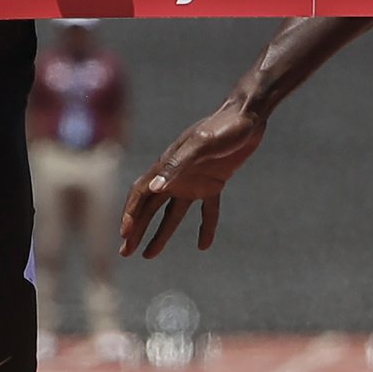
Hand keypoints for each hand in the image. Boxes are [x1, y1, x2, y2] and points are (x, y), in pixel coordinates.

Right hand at [118, 99, 265, 256]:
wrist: (247, 116)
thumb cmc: (223, 127)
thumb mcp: (201, 145)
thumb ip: (177, 166)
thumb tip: (153, 188)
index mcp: (167, 165)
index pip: (141, 194)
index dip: (131, 214)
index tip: (125, 235)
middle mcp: (176, 175)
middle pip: (150, 208)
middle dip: (137, 230)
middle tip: (126, 253)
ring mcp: (194, 180)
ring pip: (172, 214)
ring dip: (161, 233)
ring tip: (150, 255)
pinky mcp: (213, 183)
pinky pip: (207, 210)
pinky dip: (206, 227)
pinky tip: (204, 245)